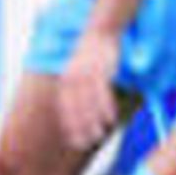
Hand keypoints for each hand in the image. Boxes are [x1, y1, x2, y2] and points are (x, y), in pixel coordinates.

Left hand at [59, 30, 120, 151]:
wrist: (100, 32)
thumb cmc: (92, 55)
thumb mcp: (78, 72)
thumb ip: (78, 90)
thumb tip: (83, 110)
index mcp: (65, 81)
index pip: (65, 109)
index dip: (70, 127)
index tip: (75, 141)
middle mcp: (72, 79)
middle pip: (76, 109)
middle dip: (81, 128)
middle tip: (88, 142)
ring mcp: (86, 75)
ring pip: (89, 104)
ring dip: (94, 121)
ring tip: (100, 134)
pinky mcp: (100, 70)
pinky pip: (103, 93)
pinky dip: (106, 108)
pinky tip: (111, 119)